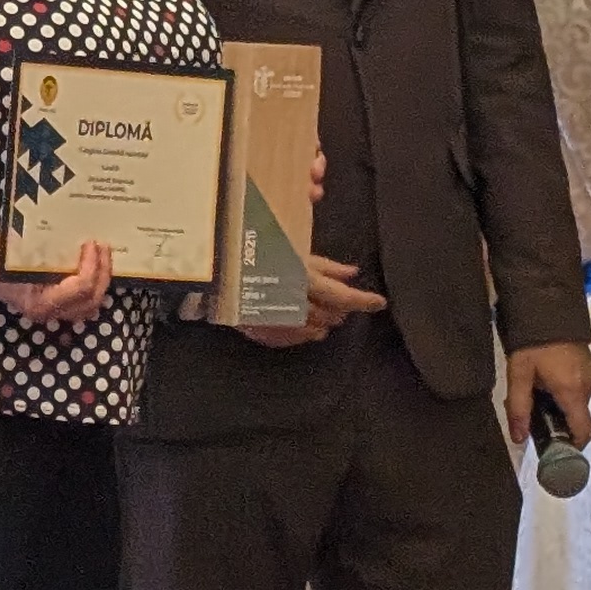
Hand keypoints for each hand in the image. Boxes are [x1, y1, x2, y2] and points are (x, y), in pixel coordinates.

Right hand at [0, 237, 113, 325]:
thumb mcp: (24, 251)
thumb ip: (53, 254)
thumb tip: (84, 243)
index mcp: (40, 304)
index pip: (80, 288)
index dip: (92, 265)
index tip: (91, 242)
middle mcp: (47, 313)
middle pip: (91, 301)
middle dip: (102, 274)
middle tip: (102, 247)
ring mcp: (50, 311)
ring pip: (88, 304)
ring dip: (99, 280)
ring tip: (101, 255)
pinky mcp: (51, 303)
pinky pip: (79, 299)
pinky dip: (90, 283)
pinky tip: (90, 263)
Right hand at [237, 253, 386, 347]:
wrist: (211, 276)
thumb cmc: (254, 252)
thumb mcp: (292, 251)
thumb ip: (324, 265)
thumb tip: (353, 272)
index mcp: (302, 280)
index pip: (343, 297)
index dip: (364, 301)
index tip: (379, 303)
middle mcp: (294, 304)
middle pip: (331, 314)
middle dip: (342, 308)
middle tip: (347, 300)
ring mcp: (280, 322)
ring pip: (316, 329)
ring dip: (326, 320)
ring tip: (327, 310)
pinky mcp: (266, 334)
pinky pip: (296, 338)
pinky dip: (307, 331)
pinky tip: (308, 324)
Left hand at [504, 342, 590, 448]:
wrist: (548, 305)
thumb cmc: (532, 342)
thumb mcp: (519, 375)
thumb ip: (519, 408)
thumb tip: (518, 439)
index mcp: (573, 392)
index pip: (584, 431)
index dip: (573, 446)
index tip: (556, 450)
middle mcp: (587, 386)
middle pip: (577, 418)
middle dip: (558, 424)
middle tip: (533, 418)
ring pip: (577, 404)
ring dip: (559, 407)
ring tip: (535, 394)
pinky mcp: (588, 366)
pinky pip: (578, 389)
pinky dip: (564, 394)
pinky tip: (545, 382)